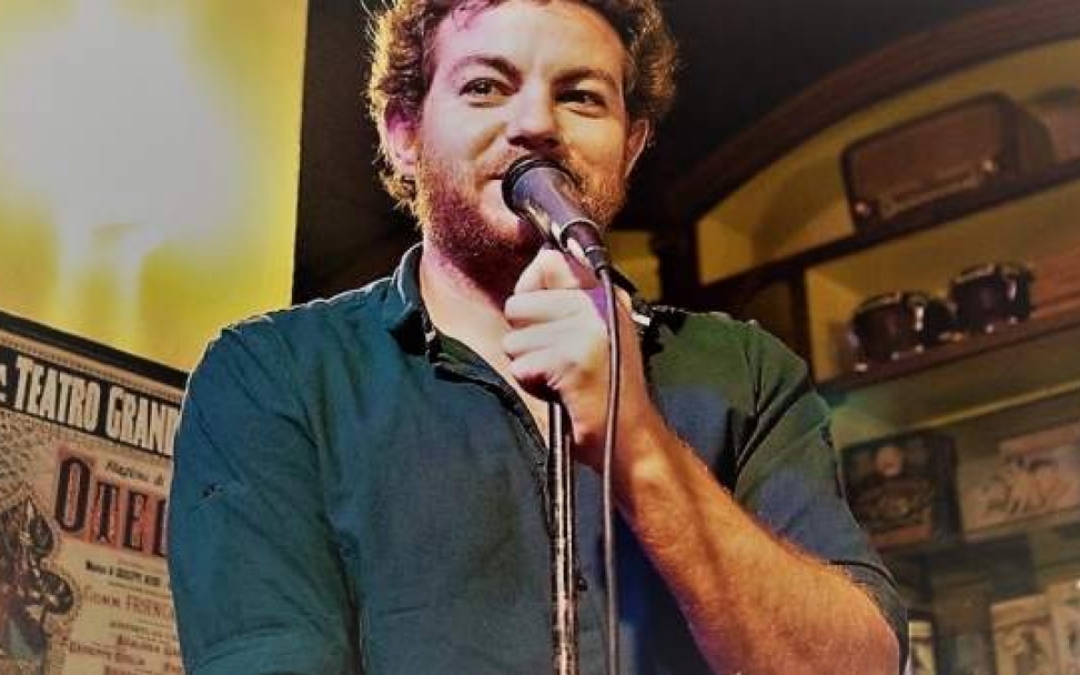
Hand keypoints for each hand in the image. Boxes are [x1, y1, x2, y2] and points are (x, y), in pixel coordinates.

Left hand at [502, 248, 652, 469]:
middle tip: (558, 360)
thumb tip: (533, 272)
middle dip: (525, 338)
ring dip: (529, 365)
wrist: (630, 437)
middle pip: (518, 304)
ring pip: (514, 340)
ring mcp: (587, 330)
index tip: (540, 320)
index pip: (546, 262)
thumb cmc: (605, 391)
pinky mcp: (573, 358)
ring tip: (562, 378)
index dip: (530, 292)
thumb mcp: (596, 333)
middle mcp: (598, 304)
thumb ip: (567, 302)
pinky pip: (522, 367)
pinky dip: (534, 386)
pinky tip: (562, 392)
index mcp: (604, 294)